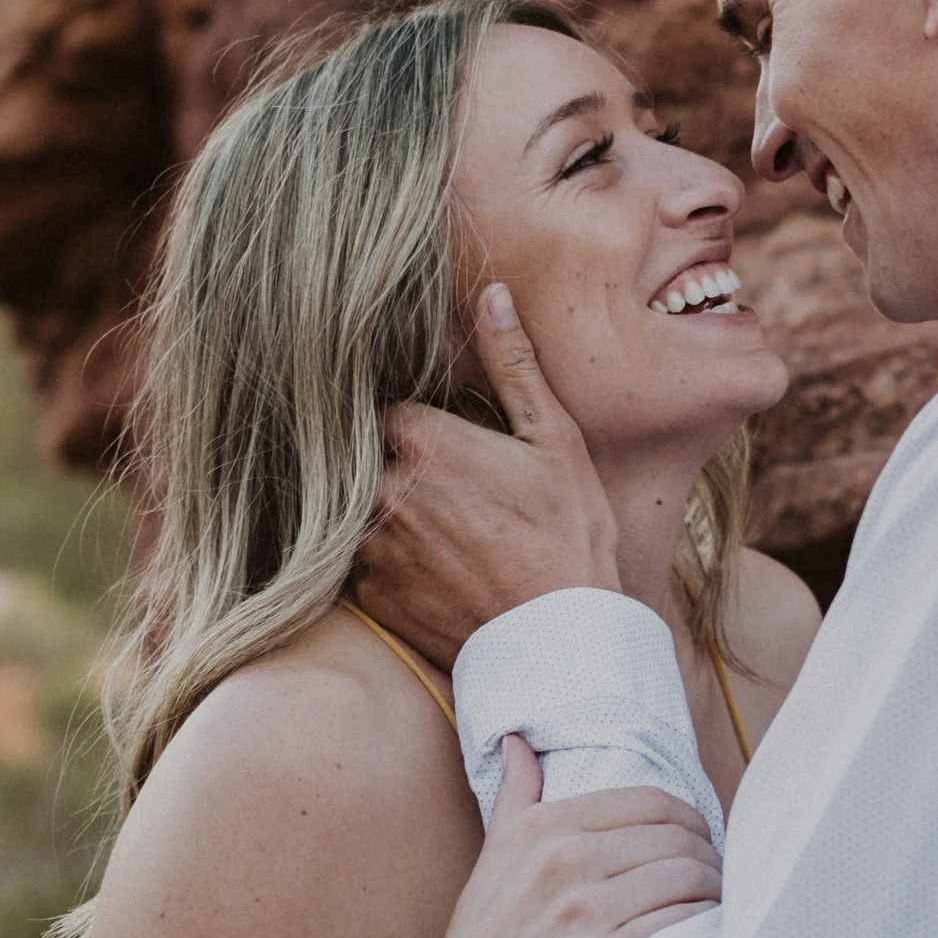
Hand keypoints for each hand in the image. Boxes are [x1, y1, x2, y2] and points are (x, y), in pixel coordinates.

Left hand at [358, 283, 620, 671]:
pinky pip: (367, 566)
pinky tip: (442, 576)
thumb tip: (491, 294)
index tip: (458, 448)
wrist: (562, 643)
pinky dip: (395, 567)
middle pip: (376, 461)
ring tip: (457, 541)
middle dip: (410, 472)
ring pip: (368, 513)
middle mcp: (384, 491)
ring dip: (398, 519)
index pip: (393, 410)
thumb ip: (513, 365)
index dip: (427, 427)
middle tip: (465, 500)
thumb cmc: (569, 536)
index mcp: (424, 442)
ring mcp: (372, 548)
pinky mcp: (371, 598)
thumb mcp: (555, 441)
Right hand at [383, 737, 719, 937]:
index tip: (700, 845)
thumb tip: (520, 742)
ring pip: (685, 877)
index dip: (690, 822)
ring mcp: (580, 911)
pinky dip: (702, 928)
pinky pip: (676, 926)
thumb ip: (516, 798)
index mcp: (543, 827)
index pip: (651, 801)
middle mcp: (562, 859)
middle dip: (710, 857)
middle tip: (718, 881)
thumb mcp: (490, 860)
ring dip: (714, 893)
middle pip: (677, 837)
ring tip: (717, 909)